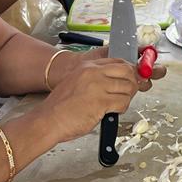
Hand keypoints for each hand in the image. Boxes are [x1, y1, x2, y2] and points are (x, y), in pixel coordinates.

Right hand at [38, 54, 166, 141]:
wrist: (48, 120)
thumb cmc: (61, 106)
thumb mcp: (77, 82)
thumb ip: (97, 78)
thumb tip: (119, 80)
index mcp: (88, 65)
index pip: (119, 61)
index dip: (129, 70)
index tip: (132, 78)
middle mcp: (94, 72)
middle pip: (127, 71)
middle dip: (132, 82)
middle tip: (129, 92)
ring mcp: (98, 86)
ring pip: (128, 87)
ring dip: (127, 98)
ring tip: (117, 104)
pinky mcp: (101, 102)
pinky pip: (123, 102)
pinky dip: (122, 108)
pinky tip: (113, 111)